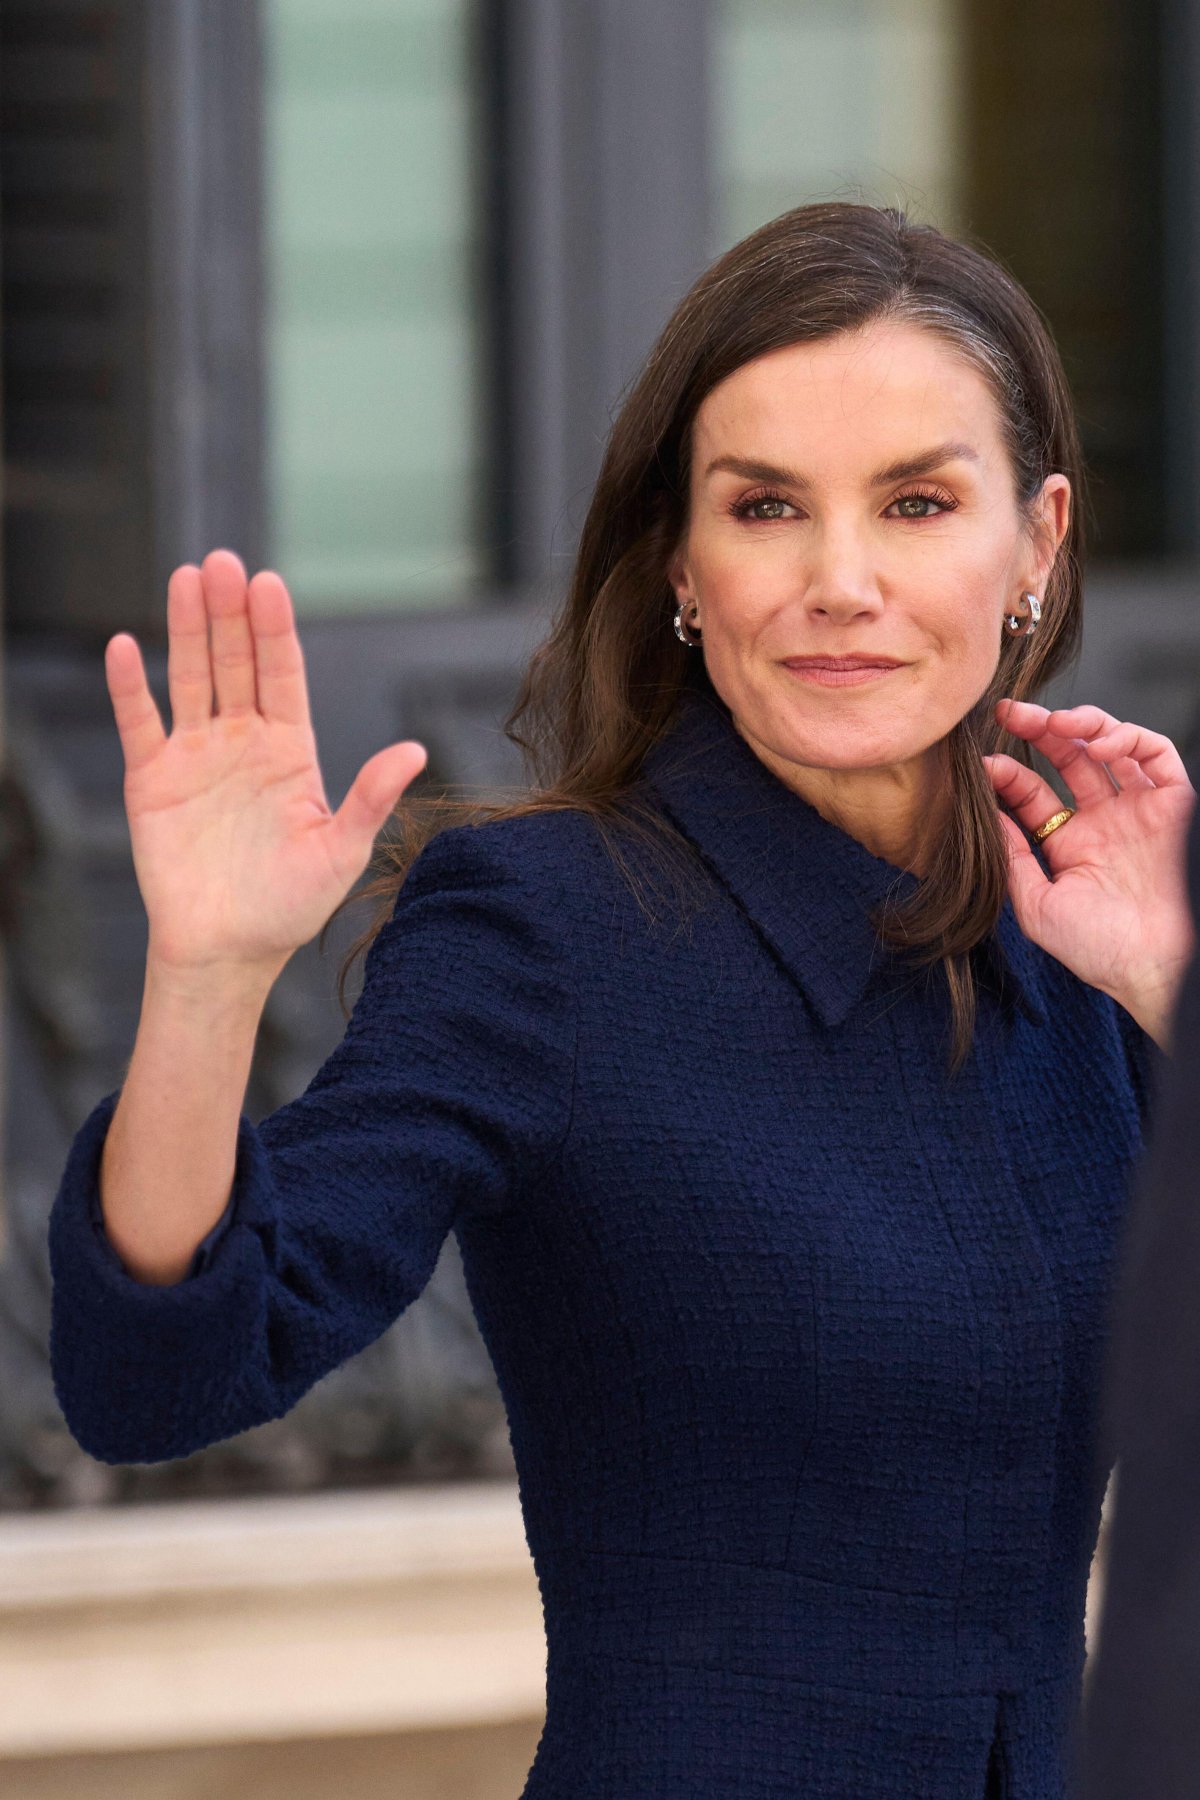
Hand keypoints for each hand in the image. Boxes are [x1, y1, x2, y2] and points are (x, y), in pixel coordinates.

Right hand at [105, 549, 427, 979]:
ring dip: (186, 629)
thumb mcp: (341, 851)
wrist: (229, 950)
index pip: (283, 674)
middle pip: (235, 662)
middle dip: (230, 613)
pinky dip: (130, 687)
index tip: (270, 584)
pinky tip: (125, 646)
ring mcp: (196, 755)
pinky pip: (139, 722)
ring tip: (187, 578)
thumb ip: (371, 797)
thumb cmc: (290, 905)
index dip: (275, 630)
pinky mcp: (151, 779)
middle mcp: (243, 740)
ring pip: (189, 677)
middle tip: (225, 562)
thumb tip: (415, 749)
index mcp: (291, 750)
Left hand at [981, 699, 1197, 1022]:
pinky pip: (1155, 754)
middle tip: (1008, 712)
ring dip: (1080, 724)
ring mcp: (1138, 810)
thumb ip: (1013, 858)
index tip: (983, 765)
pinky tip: (1097, 742)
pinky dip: (1127, 737)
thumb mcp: (1037, 905)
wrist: (1154, 966)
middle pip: (1068, 759)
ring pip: (1109, 746)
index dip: (1008, 775)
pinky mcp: (1174, 803)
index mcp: (1071, 845)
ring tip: (1053, 721)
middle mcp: (1104, 821)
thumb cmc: (1099, 949)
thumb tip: (985, 815)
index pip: (1033, 793)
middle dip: (1037, 730)